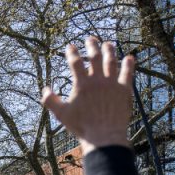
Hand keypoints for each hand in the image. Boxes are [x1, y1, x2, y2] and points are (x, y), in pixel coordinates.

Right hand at [41, 37, 134, 153]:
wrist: (103, 135)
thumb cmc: (81, 126)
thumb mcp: (61, 114)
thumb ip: (50, 101)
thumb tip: (44, 89)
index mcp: (82, 84)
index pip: (75, 63)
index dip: (72, 52)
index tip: (70, 46)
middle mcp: (98, 80)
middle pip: (95, 57)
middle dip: (92, 46)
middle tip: (90, 39)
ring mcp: (112, 83)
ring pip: (112, 61)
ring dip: (110, 50)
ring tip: (108, 44)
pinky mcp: (125, 89)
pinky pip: (128, 72)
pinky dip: (129, 64)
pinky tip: (129, 57)